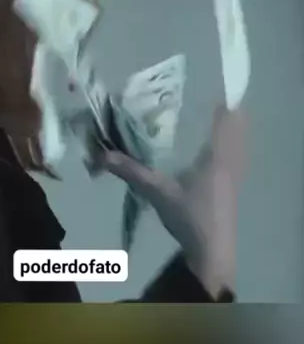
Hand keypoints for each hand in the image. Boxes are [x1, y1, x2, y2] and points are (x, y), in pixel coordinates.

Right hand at [101, 106, 245, 298]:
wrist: (211, 253)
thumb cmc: (189, 217)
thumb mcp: (158, 192)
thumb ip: (132, 171)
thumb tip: (103, 155)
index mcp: (216, 158)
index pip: (226, 122)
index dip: (224, 105)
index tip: (216, 91)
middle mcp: (231, 164)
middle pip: (239, 132)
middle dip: (229, 117)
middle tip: (214, 103)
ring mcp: (235, 179)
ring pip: (240, 147)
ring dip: (232, 134)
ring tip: (217, 124)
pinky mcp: (233, 192)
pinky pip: (237, 161)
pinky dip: (230, 151)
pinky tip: (216, 157)